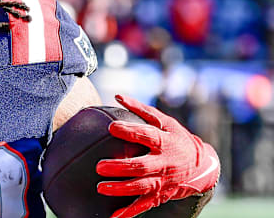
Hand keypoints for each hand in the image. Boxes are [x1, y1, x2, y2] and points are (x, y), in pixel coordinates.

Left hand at [95, 94, 219, 217]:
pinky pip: (144, 205)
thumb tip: (117, 96)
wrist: (203, 167)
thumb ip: (141, 110)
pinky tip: (113, 216)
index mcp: (165, 142)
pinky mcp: (161, 195)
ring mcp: (163, 181)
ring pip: (141, 187)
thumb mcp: (165, 122)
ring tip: (101, 187)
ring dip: (121, 189)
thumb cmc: (178, 139)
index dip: (130, 132)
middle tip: (99, 166)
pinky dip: (129, 212)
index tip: (112, 127)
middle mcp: (164, 163)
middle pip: (141, 166)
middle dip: (120, 167)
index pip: (146, 135)